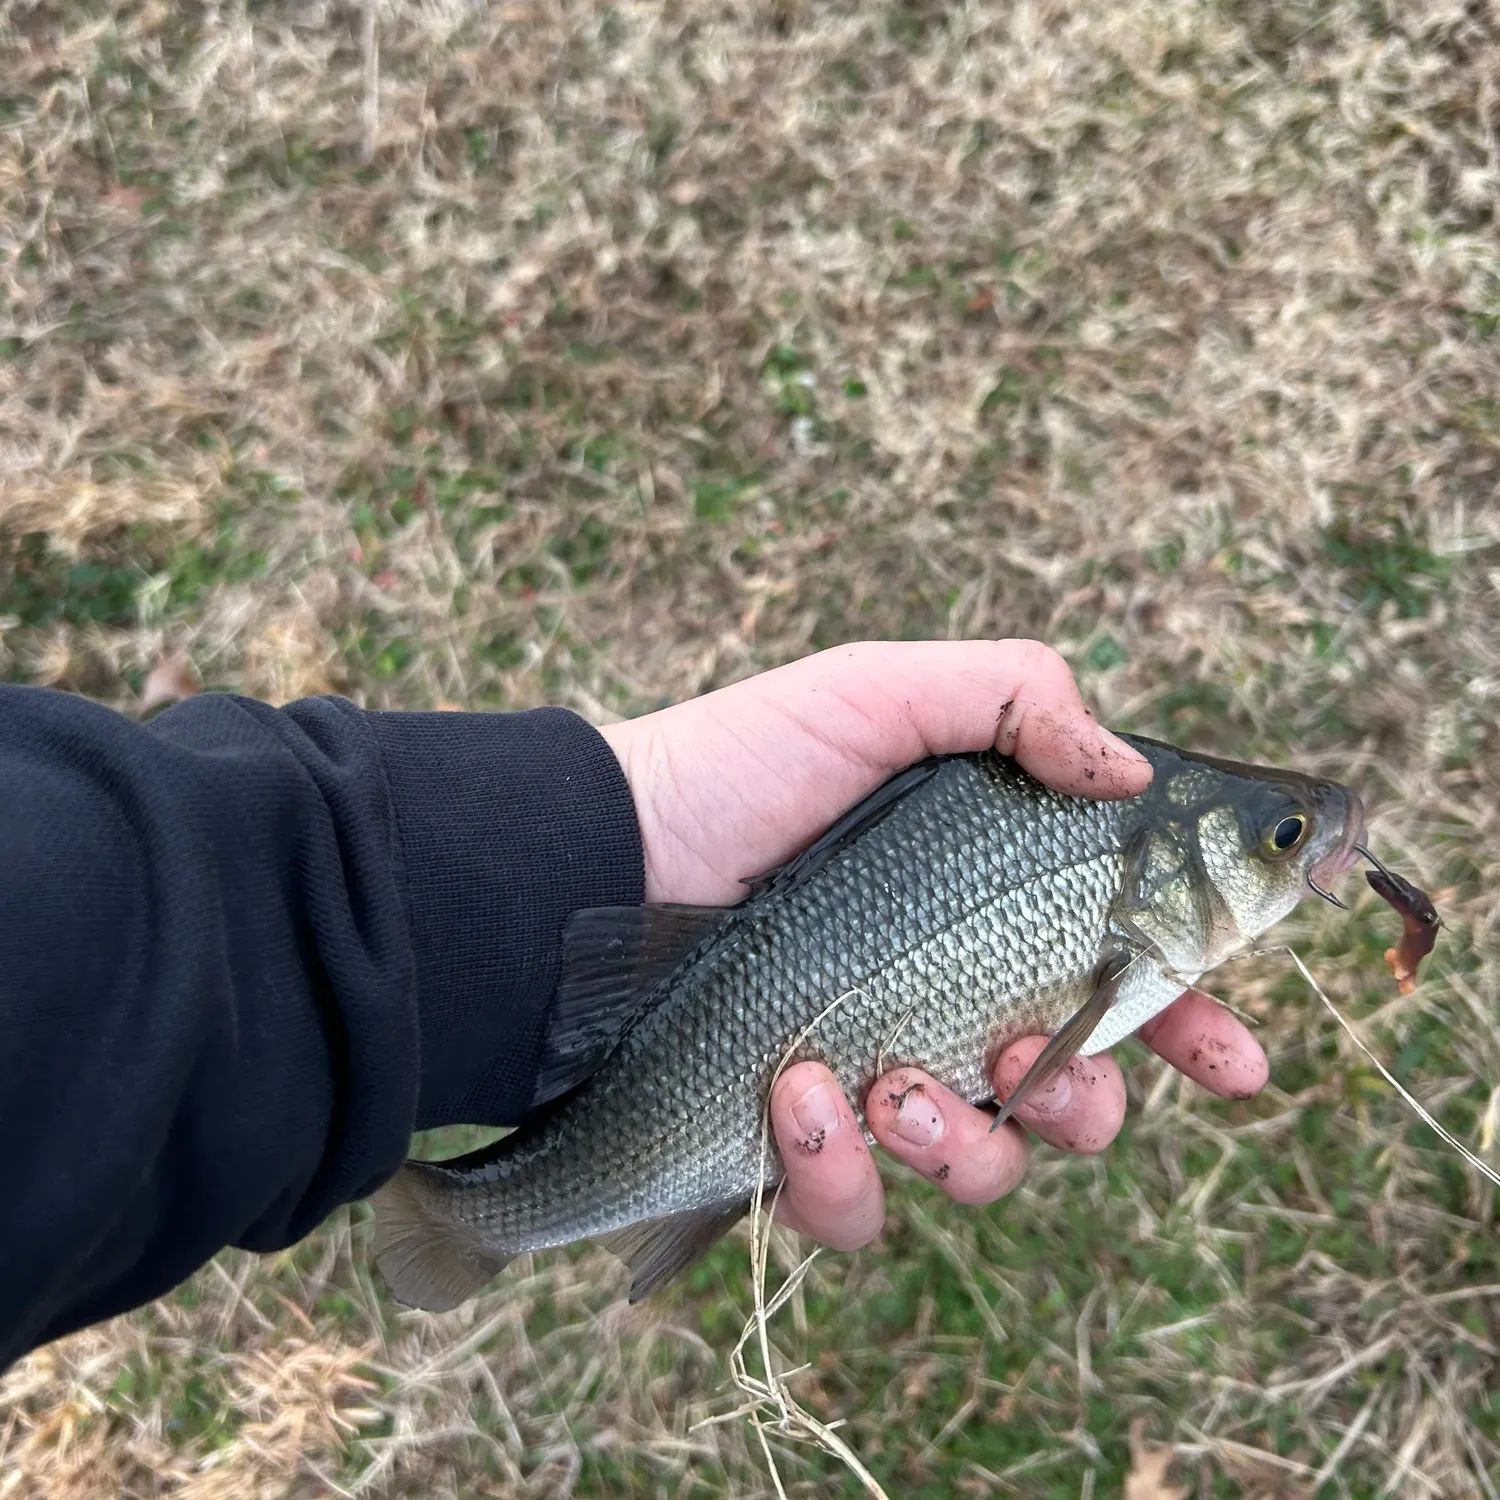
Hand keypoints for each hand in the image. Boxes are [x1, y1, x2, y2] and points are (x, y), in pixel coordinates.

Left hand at [599, 641, 1268, 1249]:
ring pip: (981, 1166)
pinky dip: (843, 1171)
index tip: (1238, 1057)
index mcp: (984, 914)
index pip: (1120, 980)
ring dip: (962, 1138)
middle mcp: (942, 1005)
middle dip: (1084, 1102)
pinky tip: (799, 1096)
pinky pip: (856, 1209)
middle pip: (1075, 1099)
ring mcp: (871, 1082)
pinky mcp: (790, 1144)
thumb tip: (1135, 776)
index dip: (1191, 1022)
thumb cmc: (738, 767)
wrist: (598, 851)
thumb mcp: (876, 695)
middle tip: (1036, 1065)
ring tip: (892, 1081)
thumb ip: (1015, 698)